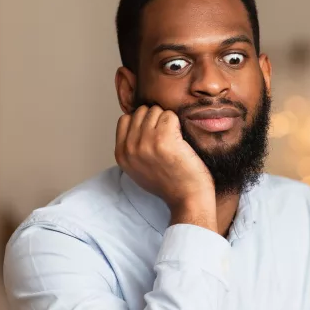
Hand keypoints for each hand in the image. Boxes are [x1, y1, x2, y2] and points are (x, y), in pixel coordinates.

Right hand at [115, 105, 216, 228]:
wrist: (188, 198)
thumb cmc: (170, 183)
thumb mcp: (139, 168)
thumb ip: (133, 148)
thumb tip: (135, 122)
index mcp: (121, 154)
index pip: (124, 119)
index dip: (142, 121)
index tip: (155, 132)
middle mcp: (130, 148)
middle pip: (140, 112)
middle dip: (156, 119)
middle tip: (168, 136)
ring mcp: (146, 143)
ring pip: (155, 111)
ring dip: (168, 120)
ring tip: (175, 139)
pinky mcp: (164, 139)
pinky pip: (170, 115)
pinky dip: (178, 123)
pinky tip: (181, 140)